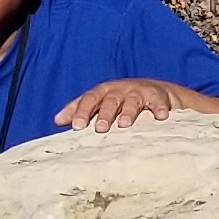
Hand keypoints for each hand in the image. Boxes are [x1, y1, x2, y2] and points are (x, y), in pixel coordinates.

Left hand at [57, 78, 188, 132]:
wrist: (155, 90)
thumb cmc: (122, 100)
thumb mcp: (101, 102)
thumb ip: (80, 109)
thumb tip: (57, 120)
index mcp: (104, 91)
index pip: (90, 99)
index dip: (82, 111)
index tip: (75, 126)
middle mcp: (120, 89)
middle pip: (110, 100)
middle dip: (105, 114)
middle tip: (100, 129)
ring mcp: (139, 91)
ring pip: (132, 101)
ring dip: (128, 112)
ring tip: (124, 125)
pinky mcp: (158, 96)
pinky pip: (158, 102)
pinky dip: (159, 109)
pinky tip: (161, 117)